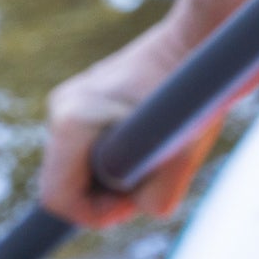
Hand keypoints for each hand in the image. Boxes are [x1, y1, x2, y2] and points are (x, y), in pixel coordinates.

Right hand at [38, 0, 258, 229]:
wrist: (200, 43)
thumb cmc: (192, 97)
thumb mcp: (182, 159)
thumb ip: (156, 199)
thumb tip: (137, 207)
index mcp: (72, 122)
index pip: (58, 198)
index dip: (96, 215)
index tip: (133, 200)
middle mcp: (62, 107)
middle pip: (66, 182)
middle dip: (106, 193)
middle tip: (152, 173)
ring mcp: (70, 98)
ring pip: (79, 165)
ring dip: (113, 173)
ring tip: (154, 149)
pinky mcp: (85, 96)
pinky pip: (88, 146)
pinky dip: (116, 153)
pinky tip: (148, 133)